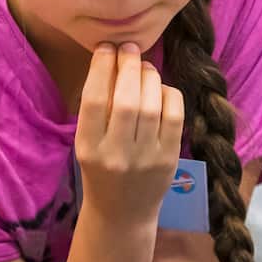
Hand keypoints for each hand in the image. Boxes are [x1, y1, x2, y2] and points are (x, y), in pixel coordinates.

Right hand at [76, 43, 183, 225]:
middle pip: (126, 99)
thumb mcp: (87, 143)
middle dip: (128, 66)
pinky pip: (174, 116)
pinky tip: (160, 88)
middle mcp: (116, 154)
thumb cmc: (101, 169)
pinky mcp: (169, 159)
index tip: (106, 48)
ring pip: (152, 105)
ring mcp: (146, 158)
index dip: (101, 67)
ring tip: (144, 65)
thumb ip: (97, 108)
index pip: (94, 100)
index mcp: (88, 148)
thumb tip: (113, 59)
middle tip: (129, 48)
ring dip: (149, 76)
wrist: (122, 213)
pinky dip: (168, 94)